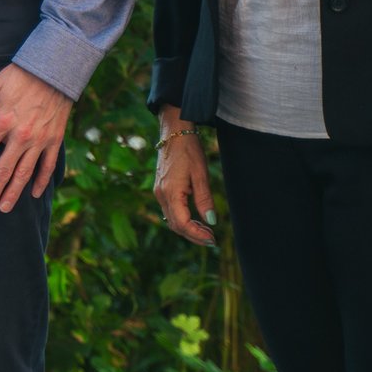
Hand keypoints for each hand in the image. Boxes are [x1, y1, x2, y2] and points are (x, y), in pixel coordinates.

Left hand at [0, 64, 72, 213]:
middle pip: (2, 171)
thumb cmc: (19, 77)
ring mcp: (39, 140)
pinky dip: (41, 182)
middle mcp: (20, 136)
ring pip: (24, 174)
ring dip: (13, 193)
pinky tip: (33, 194)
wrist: (54, 70)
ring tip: (4, 209)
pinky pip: (47, 166)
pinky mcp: (54, 140)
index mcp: (1, 122)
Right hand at [149, 106, 215, 246]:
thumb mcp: (200, 174)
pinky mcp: (161, 188)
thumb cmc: (188, 150)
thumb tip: (211, 221)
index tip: (212, 240)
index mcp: (170, 192)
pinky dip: (182, 219)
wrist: (174, 132)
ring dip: (188, 228)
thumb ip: (205, 200)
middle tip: (212, 239)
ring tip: (206, 230)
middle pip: (175, 225)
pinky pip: (170, 210)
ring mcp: (159, 191)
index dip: (196, 235)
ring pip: (171, 219)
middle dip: (193, 235)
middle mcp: (161, 194)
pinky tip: (195, 218)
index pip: (182, 224)